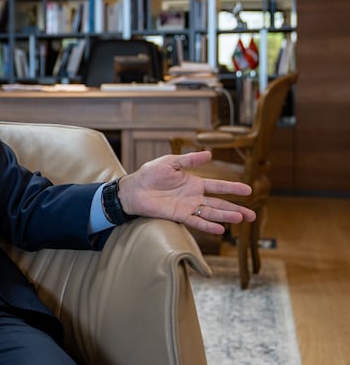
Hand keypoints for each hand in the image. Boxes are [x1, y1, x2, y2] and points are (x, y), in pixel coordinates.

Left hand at [117, 150, 255, 233]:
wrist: (133, 188)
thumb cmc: (150, 174)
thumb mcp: (171, 162)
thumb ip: (190, 160)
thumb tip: (210, 154)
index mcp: (194, 183)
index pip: (218, 186)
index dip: (233, 188)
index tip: (249, 190)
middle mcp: (194, 197)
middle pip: (219, 204)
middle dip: (236, 209)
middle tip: (252, 215)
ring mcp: (187, 207)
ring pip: (211, 213)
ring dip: (226, 216)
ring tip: (241, 219)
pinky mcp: (178, 215)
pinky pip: (196, 221)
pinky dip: (208, 225)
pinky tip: (220, 229)